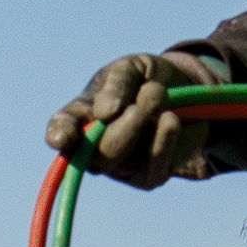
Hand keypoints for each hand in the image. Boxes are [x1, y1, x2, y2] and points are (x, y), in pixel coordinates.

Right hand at [48, 46, 222, 189]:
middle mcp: (93, 148)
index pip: (61, 129)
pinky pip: (152, 168)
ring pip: (121, 160)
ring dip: (144, 124)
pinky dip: (164, 140)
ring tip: (160, 94)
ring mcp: (119, 167)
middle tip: (153, 91)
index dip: (59, 134)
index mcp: (80, 116)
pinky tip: (171, 119)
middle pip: (97, 152)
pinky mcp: (147, 178)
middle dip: (127, 122)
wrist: (187, 92)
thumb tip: (105, 113)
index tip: (62, 138)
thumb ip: (117, 83)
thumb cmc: (147, 79)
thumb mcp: (132, 68)